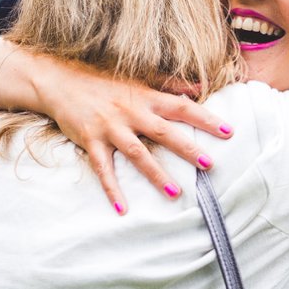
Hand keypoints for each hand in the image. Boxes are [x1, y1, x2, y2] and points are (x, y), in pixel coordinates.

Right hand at [33, 58, 232, 213]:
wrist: (60, 81)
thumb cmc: (102, 81)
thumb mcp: (137, 79)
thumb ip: (169, 83)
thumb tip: (199, 88)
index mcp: (145, 97)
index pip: (181, 107)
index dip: (206, 119)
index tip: (229, 131)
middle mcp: (130, 112)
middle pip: (163, 132)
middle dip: (187, 148)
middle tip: (209, 164)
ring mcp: (110, 128)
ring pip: (136, 153)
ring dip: (155, 174)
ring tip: (175, 192)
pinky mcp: (91, 141)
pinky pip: (103, 169)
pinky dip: (112, 189)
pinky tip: (123, 209)